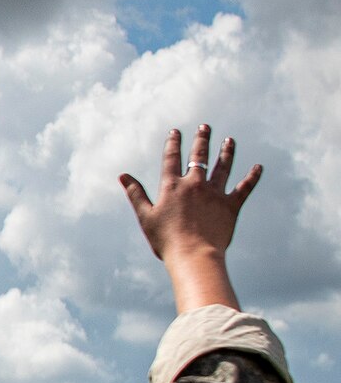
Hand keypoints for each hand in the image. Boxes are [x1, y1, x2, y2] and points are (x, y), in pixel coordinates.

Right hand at [120, 124, 259, 311]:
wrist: (194, 255)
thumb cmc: (166, 240)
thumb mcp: (146, 217)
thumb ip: (136, 194)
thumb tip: (123, 176)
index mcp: (173, 187)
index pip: (172, 158)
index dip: (173, 143)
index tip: (176, 132)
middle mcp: (195, 184)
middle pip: (200, 156)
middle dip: (202, 139)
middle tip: (205, 127)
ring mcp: (215, 193)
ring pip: (223, 166)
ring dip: (227, 152)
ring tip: (229, 141)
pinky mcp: (231, 205)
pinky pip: (244, 187)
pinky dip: (252, 177)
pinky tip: (258, 167)